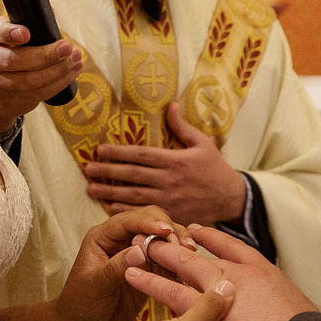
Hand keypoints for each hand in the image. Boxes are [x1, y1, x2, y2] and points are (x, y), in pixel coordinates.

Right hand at [0, 14, 81, 136]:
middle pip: (14, 61)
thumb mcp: (10, 29)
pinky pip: (40, 92)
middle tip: (67, 47)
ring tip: (76, 58)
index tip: (26, 33)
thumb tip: (51, 12)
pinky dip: (60, 82)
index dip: (10, 34)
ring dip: (58, 70)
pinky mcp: (16, 97)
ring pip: (30, 80)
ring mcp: (1, 81)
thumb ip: (29, 20)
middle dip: (45, 55)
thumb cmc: (8, 47)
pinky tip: (74, 70)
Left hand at [53, 210, 196, 320]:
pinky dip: (180, 261)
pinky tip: (191, 269)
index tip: (167, 231)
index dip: (149, 222)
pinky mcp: (149, 269)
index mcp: (103, 236)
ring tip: (192, 255)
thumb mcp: (95, 285)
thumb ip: (115, 267)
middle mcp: (121, 239)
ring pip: (163, 239)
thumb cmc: (80, 304)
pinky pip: (168, 259)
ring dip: (178, 244)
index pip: (128, 220)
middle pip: (151, 221)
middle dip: (170, 230)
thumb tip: (140, 250)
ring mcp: (137, 254)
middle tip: (185, 247)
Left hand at [84, 101, 248, 223]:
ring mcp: (169, 199)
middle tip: (88, 169)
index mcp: (175, 160)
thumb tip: (170, 105)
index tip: (100, 149)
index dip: (119, 152)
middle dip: (108, 171)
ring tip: (91, 189)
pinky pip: (145, 212)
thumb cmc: (216, 169)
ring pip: (134, 195)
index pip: (141, 154)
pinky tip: (110, 207)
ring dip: (110, 192)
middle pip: (133, 175)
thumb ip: (183, 126)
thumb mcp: (203, 143)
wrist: (231, 198)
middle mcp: (169, 180)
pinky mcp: (171, 215)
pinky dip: (126, 210)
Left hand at [124, 224, 313, 320]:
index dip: (213, 240)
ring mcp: (223, 287)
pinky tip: (131, 274)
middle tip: (159, 235)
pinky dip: (150, 280)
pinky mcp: (205, 309)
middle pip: (205, 253)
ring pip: (184, 265)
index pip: (235, 248)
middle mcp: (242, 274)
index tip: (196, 231)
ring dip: (160, 254)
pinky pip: (170, 291)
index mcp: (265, 274)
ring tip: (137, 245)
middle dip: (179, 244)